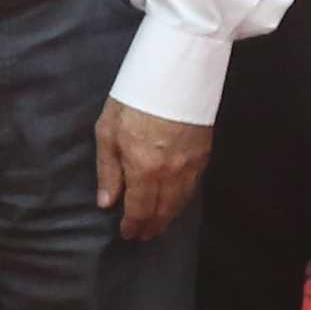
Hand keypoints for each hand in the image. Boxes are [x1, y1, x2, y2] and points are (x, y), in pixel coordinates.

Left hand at [94, 99, 208, 241]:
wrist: (175, 73)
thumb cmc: (134, 98)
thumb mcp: (108, 131)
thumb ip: (108, 170)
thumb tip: (106, 203)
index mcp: (144, 169)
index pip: (140, 211)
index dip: (133, 226)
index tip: (127, 234)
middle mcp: (170, 174)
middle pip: (163, 212)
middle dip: (151, 227)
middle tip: (142, 236)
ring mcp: (190, 166)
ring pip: (180, 203)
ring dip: (168, 218)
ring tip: (157, 225)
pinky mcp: (204, 155)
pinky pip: (192, 188)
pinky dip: (182, 201)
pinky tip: (175, 202)